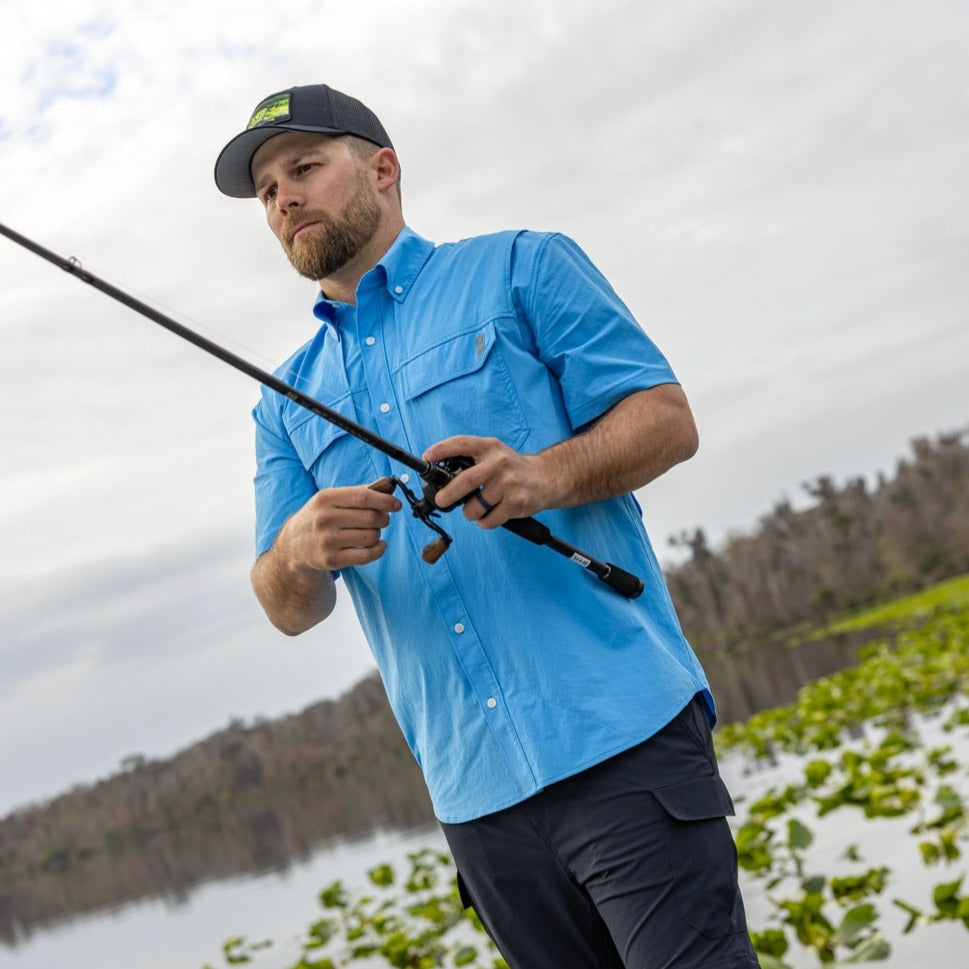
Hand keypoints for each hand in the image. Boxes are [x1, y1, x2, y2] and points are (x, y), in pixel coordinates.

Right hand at [278, 481, 401, 570]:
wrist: (293, 545)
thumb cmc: (318, 517)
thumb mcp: (330, 500)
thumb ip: (358, 492)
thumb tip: (387, 485)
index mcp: (325, 498)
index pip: (363, 497)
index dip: (385, 500)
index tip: (396, 504)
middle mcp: (324, 519)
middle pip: (371, 517)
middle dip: (384, 518)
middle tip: (383, 519)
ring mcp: (327, 541)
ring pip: (371, 536)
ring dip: (379, 534)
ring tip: (372, 532)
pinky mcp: (331, 560)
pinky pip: (366, 555)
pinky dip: (379, 549)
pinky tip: (378, 545)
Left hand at [422, 436, 554, 528]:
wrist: (547, 478)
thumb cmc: (513, 468)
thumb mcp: (494, 454)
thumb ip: (472, 460)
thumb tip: (441, 478)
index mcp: (490, 447)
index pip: (461, 443)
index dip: (441, 449)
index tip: (427, 457)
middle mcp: (499, 463)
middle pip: (467, 480)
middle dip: (449, 494)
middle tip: (441, 501)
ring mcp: (509, 483)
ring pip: (476, 506)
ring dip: (469, 513)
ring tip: (474, 510)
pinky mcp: (517, 503)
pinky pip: (489, 520)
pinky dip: (483, 522)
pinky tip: (490, 515)